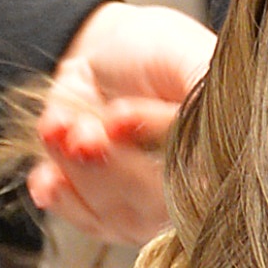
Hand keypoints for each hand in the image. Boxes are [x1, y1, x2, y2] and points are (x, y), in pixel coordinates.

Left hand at [28, 0, 217, 240]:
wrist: (106, 54)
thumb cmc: (154, 49)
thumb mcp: (183, 51)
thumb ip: (203, 80)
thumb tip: (215, 107)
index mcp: (220, 150)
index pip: (198, 170)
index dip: (154, 144)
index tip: (118, 117)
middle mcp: (189, 188)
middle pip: (151, 203)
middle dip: (108, 168)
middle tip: (81, 133)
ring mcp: (146, 207)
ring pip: (111, 213)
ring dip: (75, 174)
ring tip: (56, 128)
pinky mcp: (104, 211)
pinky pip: (81, 218)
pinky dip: (59, 195)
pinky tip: (46, 175)